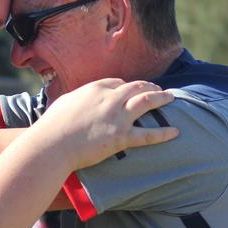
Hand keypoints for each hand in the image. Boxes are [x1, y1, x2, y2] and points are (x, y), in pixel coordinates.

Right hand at [33, 79, 177, 170]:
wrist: (52, 144)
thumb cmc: (52, 125)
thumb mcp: (64, 103)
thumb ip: (77, 99)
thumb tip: (78, 101)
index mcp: (95, 88)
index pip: (118, 83)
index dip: (127, 86)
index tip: (131, 89)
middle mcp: (109, 99)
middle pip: (136, 87)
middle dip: (149, 87)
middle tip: (158, 90)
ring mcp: (117, 117)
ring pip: (147, 102)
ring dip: (161, 98)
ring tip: (171, 98)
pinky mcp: (121, 137)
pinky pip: (148, 135)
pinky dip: (164, 133)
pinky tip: (175, 131)